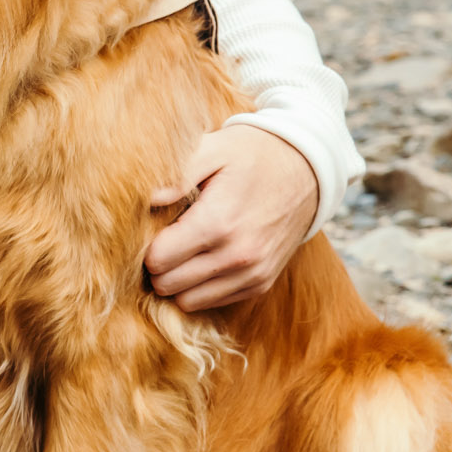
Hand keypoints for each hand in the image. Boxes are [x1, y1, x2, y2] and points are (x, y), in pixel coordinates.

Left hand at [145, 125, 318, 310]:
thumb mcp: (213, 148)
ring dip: (177, 280)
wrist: (306, 170)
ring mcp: (252, 273)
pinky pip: (212, 302)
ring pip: (187, 301)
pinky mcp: (261, 283)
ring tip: (182, 250)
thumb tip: (146, 200)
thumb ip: (176, 174)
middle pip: (167, 284)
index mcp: (218, 222)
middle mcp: (237, 255)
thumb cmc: (250, 156)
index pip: (158, 260)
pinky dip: (200, 287)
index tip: (155, 228)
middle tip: (164, 239)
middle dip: (158, 265)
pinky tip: (204, 258)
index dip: (147, 245)